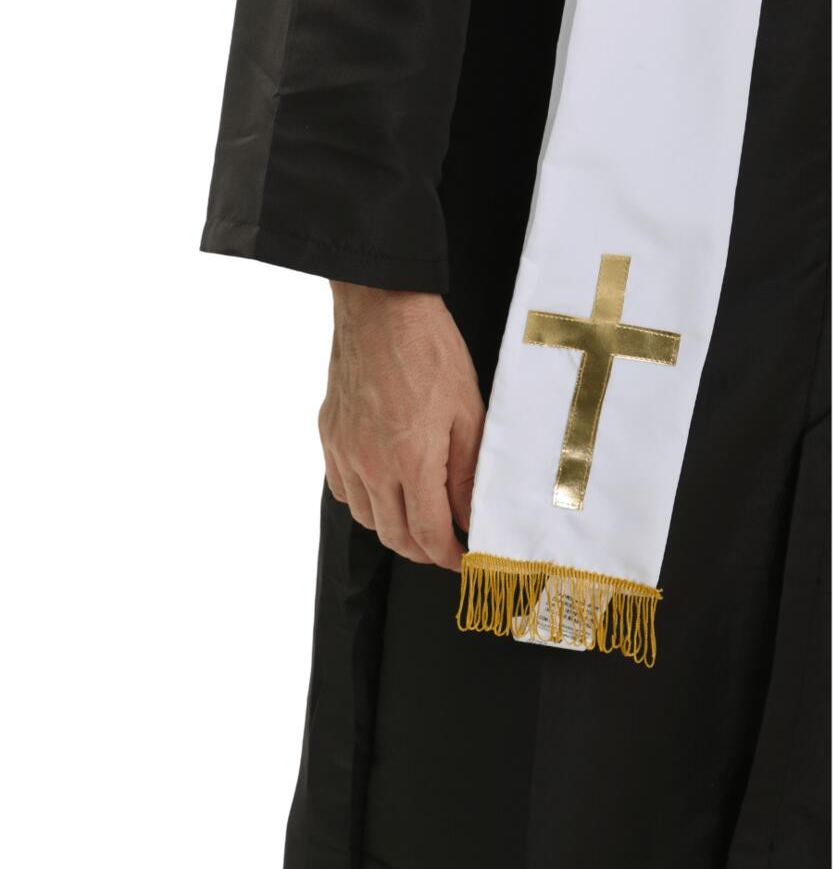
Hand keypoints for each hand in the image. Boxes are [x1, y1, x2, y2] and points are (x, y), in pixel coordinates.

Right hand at [319, 281, 484, 570]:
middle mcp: (370, 464)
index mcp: (410, 461)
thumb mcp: (468, 413)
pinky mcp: (329, 435)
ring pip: (366, 518)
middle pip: (394, 535)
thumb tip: (471, 518)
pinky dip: (366, 501)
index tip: (462, 561)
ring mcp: (345, 451)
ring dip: (394, 529)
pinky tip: (385, 488)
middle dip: (423, 551)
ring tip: (420, 519)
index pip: (427, 533)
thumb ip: (467, 474)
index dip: (447, 556)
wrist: (380, 307)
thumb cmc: (430, 352)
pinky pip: (343, 489)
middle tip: (446, 546)